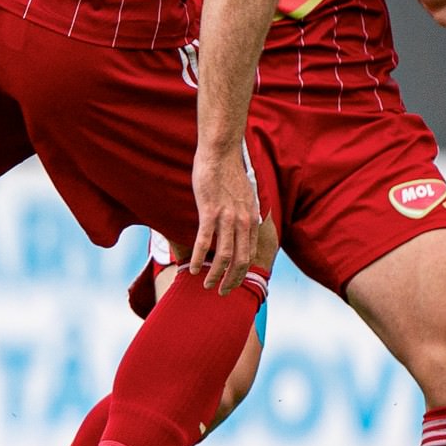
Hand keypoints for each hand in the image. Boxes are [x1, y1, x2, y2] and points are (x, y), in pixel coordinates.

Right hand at [190, 149, 261, 292]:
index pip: (250, 254)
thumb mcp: (246, 196)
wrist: (221, 152)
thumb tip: (246, 224)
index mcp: (251, 219)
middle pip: (241, 261)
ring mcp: (227, 217)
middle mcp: (243, 221)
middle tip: (223, 293)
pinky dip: (200, 258)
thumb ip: (246, 213)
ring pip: (225, 256)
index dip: (242, 272)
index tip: (233, 282)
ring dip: (216, 275)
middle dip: (232, 281)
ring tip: (207, 285)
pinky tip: (194, 268)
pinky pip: (205, 241)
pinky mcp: (210, 211)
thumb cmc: (230, 172)